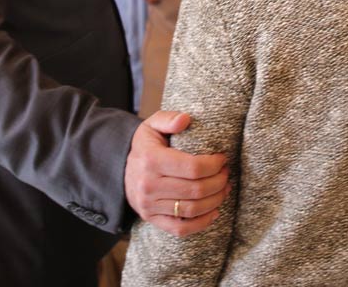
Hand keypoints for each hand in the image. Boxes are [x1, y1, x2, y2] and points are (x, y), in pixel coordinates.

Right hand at [124, 110, 229, 236]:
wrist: (121, 171)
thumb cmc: (146, 146)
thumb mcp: (152, 125)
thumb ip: (168, 119)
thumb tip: (185, 119)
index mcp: (151, 160)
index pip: (192, 167)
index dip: (214, 165)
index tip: (223, 159)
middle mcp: (149, 185)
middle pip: (196, 190)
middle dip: (219, 182)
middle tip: (226, 174)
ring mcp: (149, 205)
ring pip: (191, 209)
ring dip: (215, 201)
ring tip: (224, 189)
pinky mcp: (151, 219)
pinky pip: (180, 228)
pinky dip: (201, 223)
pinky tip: (214, 212)